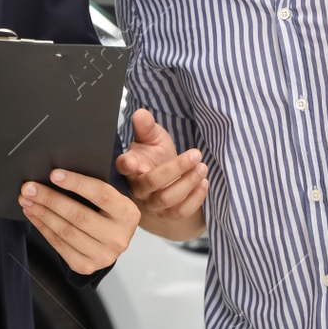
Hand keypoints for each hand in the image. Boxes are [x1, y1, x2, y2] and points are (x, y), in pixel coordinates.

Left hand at [19, 170, 140, 274]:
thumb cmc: (108, 211)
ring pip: (65, 231)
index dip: (76, 183)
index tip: (54, 174)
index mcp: (128, 214)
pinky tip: (34, 215)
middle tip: (29, 188)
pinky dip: (43, 228)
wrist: (113, 240)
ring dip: (42, 213)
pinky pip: (59, 245)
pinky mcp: (86, 266)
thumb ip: (96, 183)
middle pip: (78, 215)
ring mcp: (103, 255)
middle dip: (50, 199)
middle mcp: (118, 237)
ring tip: (26, 200)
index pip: (101, 194)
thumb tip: (60, 174)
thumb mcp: (113, 195)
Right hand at [117, 109, 206, 240]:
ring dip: (189, 183)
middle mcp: (138, 188)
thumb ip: (146, 126)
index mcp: (130, 167)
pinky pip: (180, 212)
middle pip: (153, 182)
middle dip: (177, 168)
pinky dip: (195, 199)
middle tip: (196, 154)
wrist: (167, 177)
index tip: (132, 162)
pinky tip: (204, 183)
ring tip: (203, 168)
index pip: (123, 166)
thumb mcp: (152, 137)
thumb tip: (140, 113)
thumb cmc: (155, 155)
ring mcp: (152, 204)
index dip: (127, 165)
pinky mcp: (167, 215)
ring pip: (168, 199)